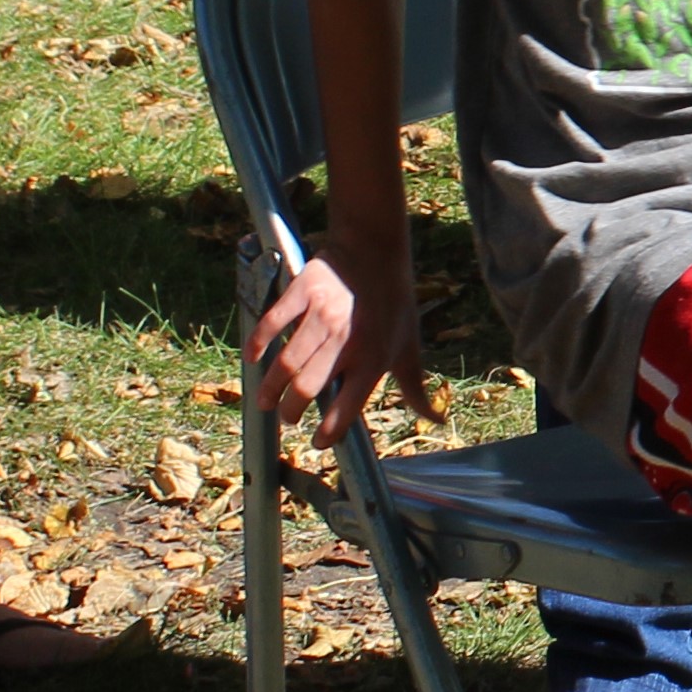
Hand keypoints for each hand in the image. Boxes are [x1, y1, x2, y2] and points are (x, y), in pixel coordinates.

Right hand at [246, 238, 424, 447]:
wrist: (375, 249)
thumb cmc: (395, 304)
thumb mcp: (409, 347)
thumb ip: (415, 389)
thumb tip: (437, 421)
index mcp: (373, 357)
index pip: (348, 406)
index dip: (330, 432)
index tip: (319, 442)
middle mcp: (346, 340)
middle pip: (307, 388)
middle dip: (291, 412)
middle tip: (288, 418)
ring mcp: (321, 315)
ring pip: (286, 362)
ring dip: (270, 388)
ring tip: (265, 400)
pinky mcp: (302, 292)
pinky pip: (273, 322)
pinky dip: (258, 343)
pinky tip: (253, 358)